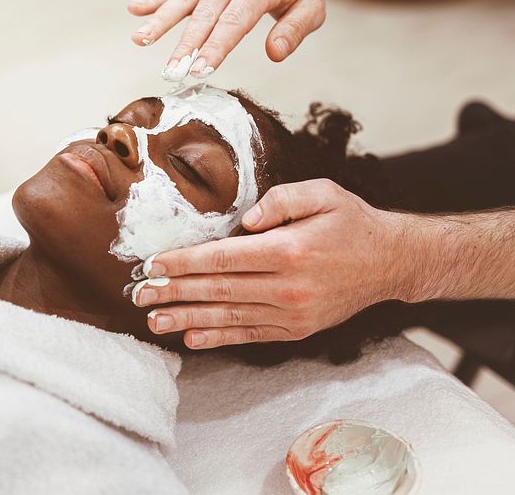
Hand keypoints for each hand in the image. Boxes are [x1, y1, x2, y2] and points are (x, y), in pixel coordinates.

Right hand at [128, 0, 326, 74]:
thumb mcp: (312, 6)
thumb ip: (294, 30)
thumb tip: (275, 53)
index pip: (235, 21)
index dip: (215, 47)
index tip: (200, 69)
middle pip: (204, 15)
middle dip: (185, 46)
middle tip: (171, 72)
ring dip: (160, 21)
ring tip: (140, 39)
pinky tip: (134, 9)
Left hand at [132, 179, 410, 348]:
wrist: (392, 262)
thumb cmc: (351, 222)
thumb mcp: (322, 193)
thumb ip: (280, 200)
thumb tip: (242, 221)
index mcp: (289, 250)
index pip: (222, 258)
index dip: (184, 263)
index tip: (153, 264)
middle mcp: (288, 287)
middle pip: (217, 290)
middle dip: (173, 292)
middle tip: (139, 295)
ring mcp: (292, 313)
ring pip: (228, 317)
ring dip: (187, 319)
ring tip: (154, 321)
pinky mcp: (296, 329)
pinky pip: (249, 335)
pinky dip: (218, 338)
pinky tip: (191, 337)